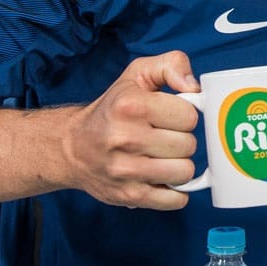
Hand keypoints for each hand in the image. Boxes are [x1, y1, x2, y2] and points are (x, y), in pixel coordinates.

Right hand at [63, 51, 200, 209]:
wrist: (72, 147)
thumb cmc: (112, 109)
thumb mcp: (137, 75)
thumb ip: (171, 65)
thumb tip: (194, 86)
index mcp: (130, 105)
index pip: (189, 116)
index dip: (183, 116)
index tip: (168, 116)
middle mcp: (125, 138)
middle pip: (188, 145)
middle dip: (181, 140)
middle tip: (162, 137)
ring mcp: (126, 170)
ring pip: (185, 172)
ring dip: (178, 165)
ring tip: (161, 157)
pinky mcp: (128, 195)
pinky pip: (175, 200)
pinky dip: (175, 191)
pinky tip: (161, 178)